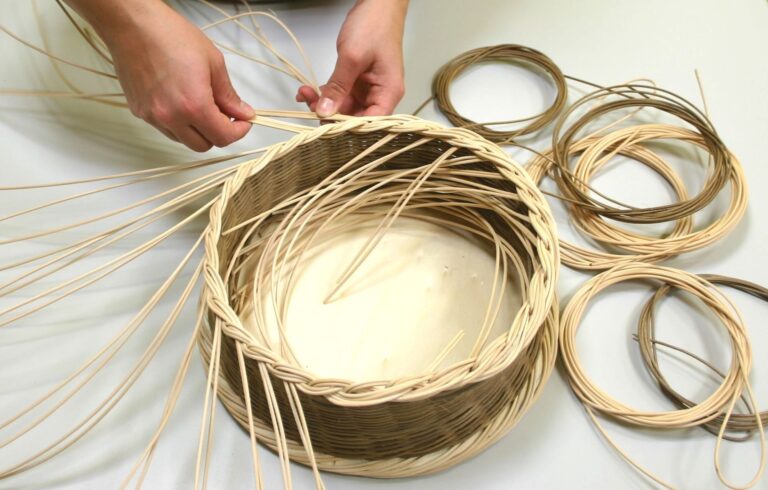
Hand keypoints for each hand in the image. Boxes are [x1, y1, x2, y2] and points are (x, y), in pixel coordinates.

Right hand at [68, 0, 253, 150]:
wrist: (132, 25)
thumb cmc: (171, 36)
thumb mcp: (213, 62)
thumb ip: (229, 94)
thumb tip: (243, 113)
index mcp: (193, 106)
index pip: (223, 137)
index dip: (238, 131)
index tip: (244, 121)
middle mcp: (171, 117)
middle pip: (203, 145)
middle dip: (218, 134)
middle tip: (225, 115)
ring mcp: (152, 117)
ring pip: (183, 139)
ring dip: (197, 130)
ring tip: (201, 105)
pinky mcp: (139, 111)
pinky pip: (165, 128)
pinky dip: (178, 123)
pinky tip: (180, 101)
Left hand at [296, 0, 407, 116]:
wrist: (377, 4)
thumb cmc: (374, 26)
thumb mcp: (352, 57)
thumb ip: (338, 87)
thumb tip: (325, 112)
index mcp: (388, 93)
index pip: (371, 123)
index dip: (348, 128)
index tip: (325, 126)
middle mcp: (380, 95)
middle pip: (355, 118)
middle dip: (330, 114)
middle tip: (309, 104)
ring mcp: (368, 89)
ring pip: (344, 108)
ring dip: (324, 103)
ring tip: (305, 93)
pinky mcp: (357, 83)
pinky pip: (340, 95)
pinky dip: (325, 94)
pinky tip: (310, 91)